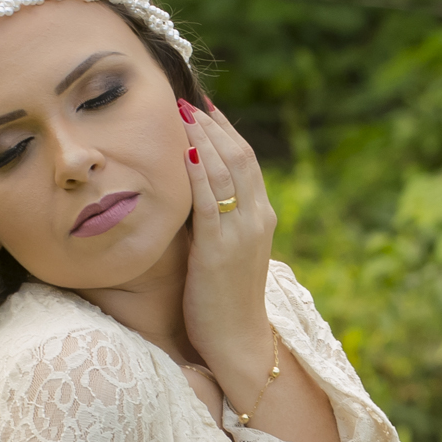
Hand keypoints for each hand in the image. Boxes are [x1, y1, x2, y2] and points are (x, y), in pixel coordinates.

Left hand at [177, 99, 276, 393]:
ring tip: (181, 112)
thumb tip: (185, 198)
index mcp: (261, 218)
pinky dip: (197, 173)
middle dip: (212, 125)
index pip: (246, 161)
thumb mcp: (225, 255)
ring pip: (226, 171)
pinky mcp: (219, 250)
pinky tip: (181, 151)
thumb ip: (214, 224)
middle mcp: (257, 219)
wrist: (239, 342)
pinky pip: (209, 202)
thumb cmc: (225, 304)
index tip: (203, 108)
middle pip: (239, 156)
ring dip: (202, 138)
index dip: (225, 131)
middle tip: (186, 99)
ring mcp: (241, 233)